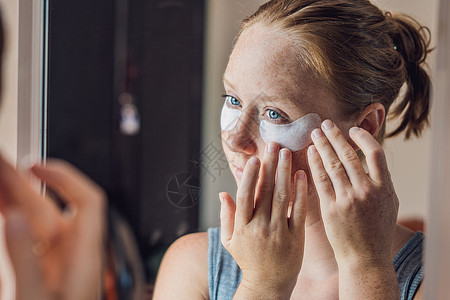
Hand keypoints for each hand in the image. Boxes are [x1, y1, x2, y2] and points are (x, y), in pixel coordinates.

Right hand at [0, 155, 105, 299]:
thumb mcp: (36, 299)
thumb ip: (23, 259)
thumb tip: (13, 217)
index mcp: (84, 256)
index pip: (88, 202)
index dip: (66, 178)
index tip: (36, 166)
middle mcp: (73, 254)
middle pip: (51, 206)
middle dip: (23, 182)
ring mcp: (56, 263)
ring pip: (34, 220)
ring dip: (12, 199)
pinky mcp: (42, 273)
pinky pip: (26, 238)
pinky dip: (9, 222)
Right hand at [220, 143, 307, 298]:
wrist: (268, 285)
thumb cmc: (248, 260)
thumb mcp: (230, 241)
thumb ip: (227, 216)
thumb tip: (223, 192)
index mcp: (242, 227)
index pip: (245, 195)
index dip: (250, 176)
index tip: (255, 158)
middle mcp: (260, 227)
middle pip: (265, 191)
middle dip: (270, 166)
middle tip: (274, 145)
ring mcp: (279, 232)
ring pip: (282, 197)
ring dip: (285, 173)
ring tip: (287, 154)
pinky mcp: (296, 237)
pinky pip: (299, 211)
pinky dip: (300, 192)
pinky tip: (302, 175)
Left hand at [307, 120, 397, 266]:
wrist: (365, 258)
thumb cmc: (377, 231)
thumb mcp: (388, 204)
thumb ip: (381, 181)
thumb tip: (369, 157)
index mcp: (385, 189)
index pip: (375, 153)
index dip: (362, 138)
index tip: (351, 130)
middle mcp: (367, 192)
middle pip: (350, 155)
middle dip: (336, 137)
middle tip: (325, 123)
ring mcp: (348, 200)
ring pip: (333, 165)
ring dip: (323, 146)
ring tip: (315, 133)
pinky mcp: (331, 209)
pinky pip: (321, 180)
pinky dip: (315, 164)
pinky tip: (310, 153)